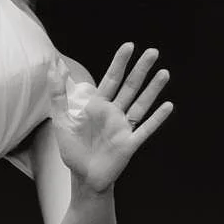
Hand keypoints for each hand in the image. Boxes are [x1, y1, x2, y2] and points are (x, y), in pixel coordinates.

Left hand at [51, 43, 172, 193]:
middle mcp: (114, 113)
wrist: (83, 177)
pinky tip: (168, 106)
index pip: (112, 79)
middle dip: (141, 69)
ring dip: (153, 89)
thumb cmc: (73, 149)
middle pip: (130, 87)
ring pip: (141, 104)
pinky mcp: (130, 143)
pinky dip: (157, 118)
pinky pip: (146, 129)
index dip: (120, 62)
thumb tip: (55, 65)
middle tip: (153, 51)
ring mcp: (124, 127)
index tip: (129, 46)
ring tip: (164, 73)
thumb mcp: (60, 119)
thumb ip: (58, 93)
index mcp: (98, 105)